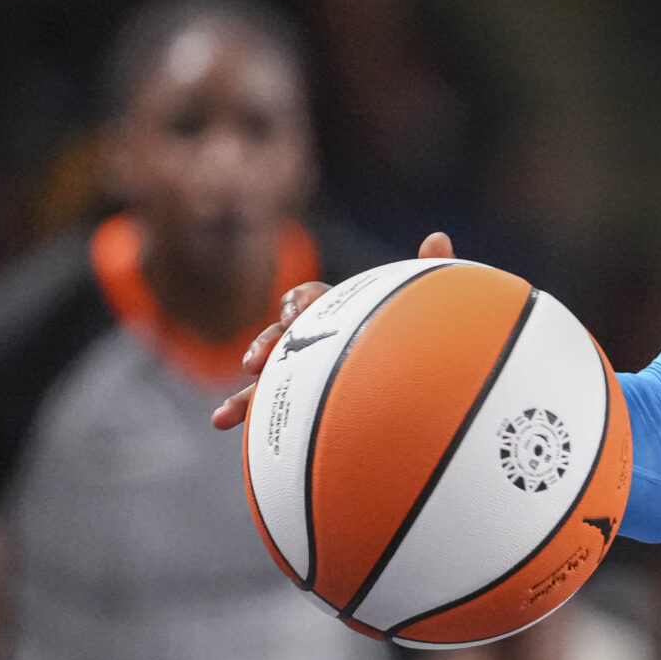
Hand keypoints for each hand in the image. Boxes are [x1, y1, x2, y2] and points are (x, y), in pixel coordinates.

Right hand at [211, 231, 452, 428]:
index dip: (302, 302)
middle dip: (266, 344)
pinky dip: (243, 410)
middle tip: (258, 362)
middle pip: (280, 335)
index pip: (311, 298)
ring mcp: (307, 373)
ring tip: (225, 412)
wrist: (428, 389)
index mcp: (342, 315)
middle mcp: (319, 341)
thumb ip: (430, 277)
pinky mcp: (301, 402)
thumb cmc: (429, 341)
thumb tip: (438, 238)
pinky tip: (222, 421)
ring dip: (243, 388)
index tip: (302, 313)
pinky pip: (265, 405)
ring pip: (266, 374)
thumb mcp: (427, 310)